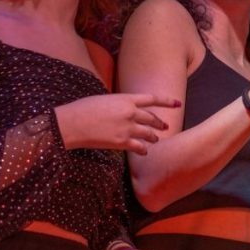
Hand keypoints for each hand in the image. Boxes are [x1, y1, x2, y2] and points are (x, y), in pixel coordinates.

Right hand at [54, 93, 180, 154]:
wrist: (72, 123)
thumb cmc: (83, 109)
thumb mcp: (105, 99)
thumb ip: (120, 103)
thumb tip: (126, 108)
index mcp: (126, 99)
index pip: (152, 99)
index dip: (167, 101)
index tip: (177, 103)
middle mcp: (130, 113)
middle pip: (152, 118)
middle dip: (160, 123)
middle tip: (165, 126)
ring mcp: (127, 128)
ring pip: (148, 133)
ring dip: (153, 137)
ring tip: (155, 139)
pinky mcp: (121, 142)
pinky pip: (139, 147)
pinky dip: (143, 149)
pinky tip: (145, 151)